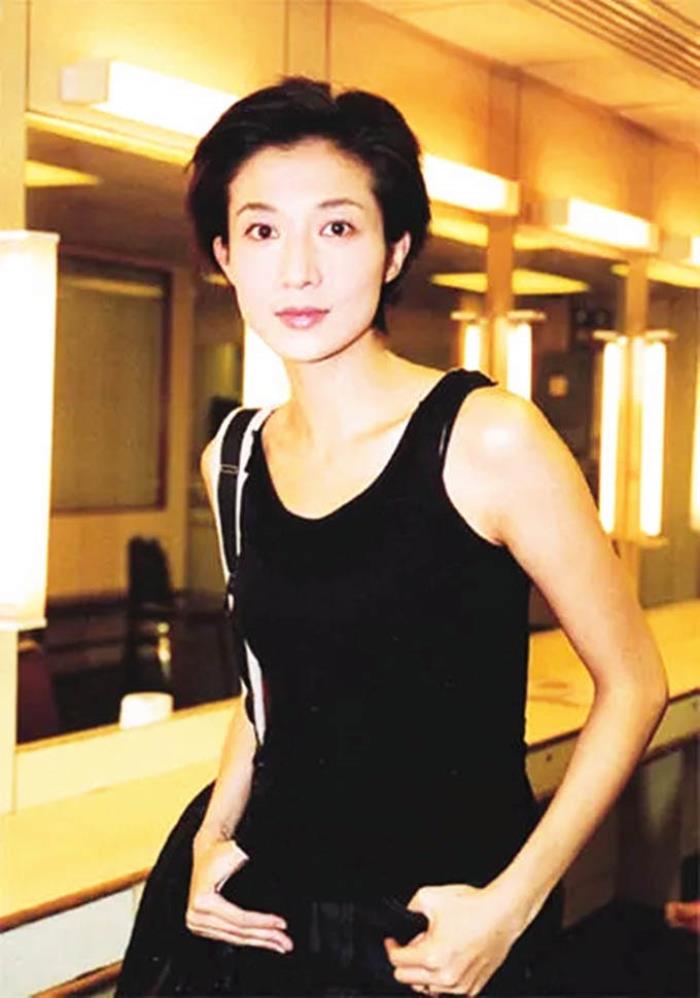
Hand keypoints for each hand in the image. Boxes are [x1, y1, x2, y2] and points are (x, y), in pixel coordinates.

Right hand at [186, 836, 293, 954]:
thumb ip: (252, 859)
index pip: (240, 919)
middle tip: (286, 942)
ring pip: (235, 938)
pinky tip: (262, 941)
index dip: (263, 922)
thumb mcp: (237, 853)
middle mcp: (196, 916)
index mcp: (203, 901)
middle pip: (238, 932)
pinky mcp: (202, 926)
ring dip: (260, 942)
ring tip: (280, 944)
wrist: (206, 851)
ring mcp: (197, 923)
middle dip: (266, 937)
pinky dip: (248, 939)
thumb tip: (281, 866)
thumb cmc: (221, 851)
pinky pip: (230, 936)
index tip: (282, 924)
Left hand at [384, 882, 524, 995]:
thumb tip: (403, 916)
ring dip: (424, 971)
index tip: (393, 942)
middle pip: (407, 979)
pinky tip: (449, 957)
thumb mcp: (430, 897)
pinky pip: (447, 990)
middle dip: (406, 961)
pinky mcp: (472, 988)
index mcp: (432, 956)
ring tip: (435, 949)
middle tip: (415, 943)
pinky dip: (442, 977)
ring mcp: (460, 986)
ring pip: (426, 988)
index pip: (397, 962)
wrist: (503, 913)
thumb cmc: (473, 906)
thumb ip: (409, 908)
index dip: (391, 947)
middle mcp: (445, 976)